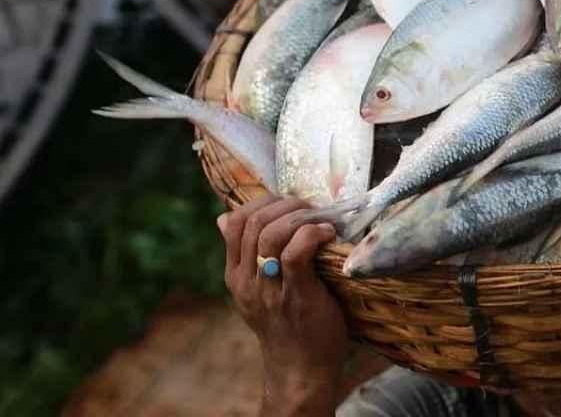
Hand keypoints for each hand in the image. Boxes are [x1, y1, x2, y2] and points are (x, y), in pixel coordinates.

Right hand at [218, 196, 346, 416]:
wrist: (301, 369)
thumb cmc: (289, 324)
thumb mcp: (257, 290)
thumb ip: (244, 256)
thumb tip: (222, 218)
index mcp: (236, 276)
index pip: (233, 222)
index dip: (262, 202)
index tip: (288, 203)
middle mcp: (247, 281)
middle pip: (253, 222)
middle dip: (285, 205)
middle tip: (309, 208)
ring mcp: (269, 290)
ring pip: (272, 233)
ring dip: (301, 217)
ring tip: (321, 219)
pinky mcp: (296, 296)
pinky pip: (295, 253)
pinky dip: (312, 235)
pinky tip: (328, 234)